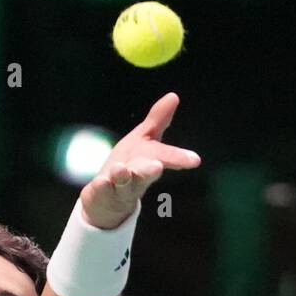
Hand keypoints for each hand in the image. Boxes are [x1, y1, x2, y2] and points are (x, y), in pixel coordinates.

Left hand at [79, 92, 201, 228]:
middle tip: (156, 167)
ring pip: (122, 183)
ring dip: (122, 176)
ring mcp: (118, 188)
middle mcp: (136, 177)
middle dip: (149, 170)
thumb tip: (174, 96)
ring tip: (120, 169)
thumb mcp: (144, 139)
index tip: (195, 160)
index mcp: (149, 161)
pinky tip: (100, 182)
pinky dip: (101, 187)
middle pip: (143, 174)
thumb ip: (158, 120)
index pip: (164, 157)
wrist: (107, 200)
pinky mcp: (100, 195)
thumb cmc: (131, 165)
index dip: (178, 158)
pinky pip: (101, 191)